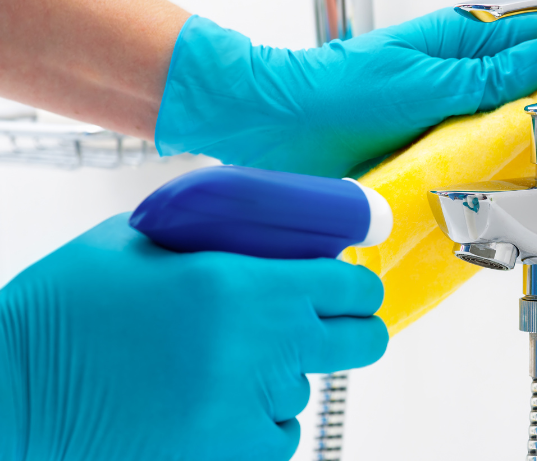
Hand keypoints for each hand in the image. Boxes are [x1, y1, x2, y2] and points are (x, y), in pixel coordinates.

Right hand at [0, 214, 387, 459]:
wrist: (15, 389)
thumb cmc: (71, 307)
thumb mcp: (146, 241)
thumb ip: (221, 236)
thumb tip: (280, 237)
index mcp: (243, 286)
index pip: (352, 287)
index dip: (355, 287)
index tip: (347, 289)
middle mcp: (259, 349)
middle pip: (363, 342)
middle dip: (351, 330)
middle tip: (316, 328)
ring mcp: (247, 409)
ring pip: (307, 389)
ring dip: (281, 376)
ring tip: (218, 366)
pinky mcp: (230, 456)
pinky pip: (280, 435)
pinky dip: (258, 420)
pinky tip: (210, 402)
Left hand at [156, 9, 536, 177]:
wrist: (278, 132)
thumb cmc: (339, 92)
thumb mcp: (427, 81)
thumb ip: (490, 74)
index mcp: (457, 43)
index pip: (530, 42)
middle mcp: (453, 80)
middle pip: (521, 92)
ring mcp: (442, 119)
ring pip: (499, 132)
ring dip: (515, 150)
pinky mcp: (429, 155)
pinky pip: (469, 163)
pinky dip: (484, 174)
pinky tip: (496, 188)